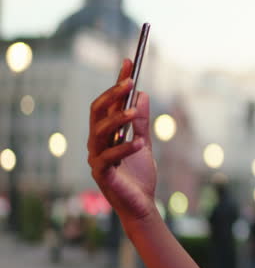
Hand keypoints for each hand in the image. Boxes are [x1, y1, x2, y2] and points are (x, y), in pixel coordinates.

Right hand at [87, 59, 157, 221]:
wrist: (141, 206)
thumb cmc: (139, 175)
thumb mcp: (144, 143)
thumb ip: (141, 122)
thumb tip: (142, 94)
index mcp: (106, 133)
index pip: (109, 102)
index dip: (117, 82)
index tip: (130, 61)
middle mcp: (97, 143)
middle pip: (98, 112)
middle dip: (113, 95)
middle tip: (130, 82)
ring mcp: (97, 158)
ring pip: (99, 132)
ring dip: (118, 120)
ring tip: (134, 112)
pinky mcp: (102, 175)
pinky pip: (108, 158)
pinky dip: (124, 148)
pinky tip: (139, 143)